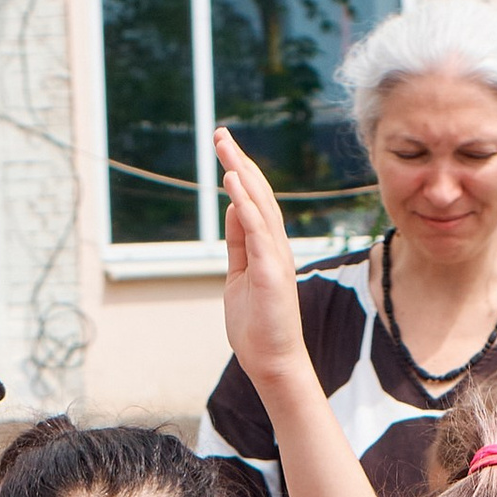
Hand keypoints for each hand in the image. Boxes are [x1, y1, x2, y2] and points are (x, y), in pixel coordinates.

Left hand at [217, 126, 311, 390]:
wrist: (272, 362)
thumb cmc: (257, 327)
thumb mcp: (239, 275)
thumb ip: (238, 243)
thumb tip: (233, 209)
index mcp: (267, 248)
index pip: (253, 201)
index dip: (239, 173)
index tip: (224, 149)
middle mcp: (275, 247)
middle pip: (257, 194)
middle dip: (238, 161)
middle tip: (221, 133)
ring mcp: (275, 258)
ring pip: (259, 205)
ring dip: (241, 173)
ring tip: (225, 147)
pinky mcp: (271, 272)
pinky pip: (257, 230)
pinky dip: (245, 204)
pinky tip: (233, 182)